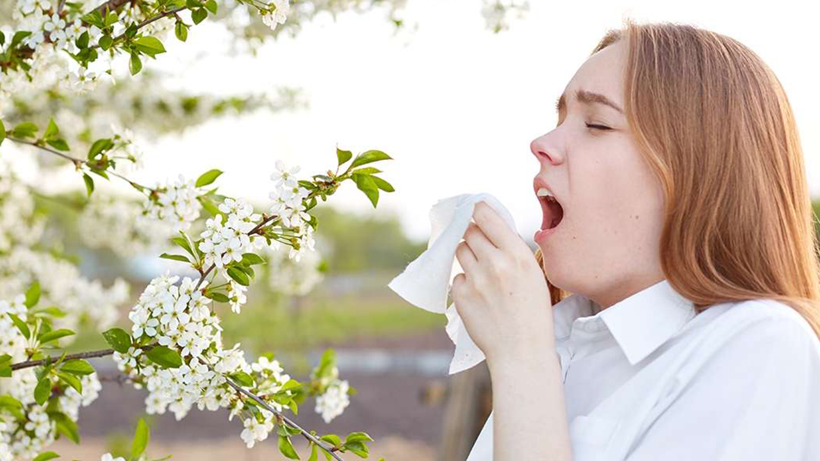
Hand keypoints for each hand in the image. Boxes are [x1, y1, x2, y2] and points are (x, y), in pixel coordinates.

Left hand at [450, 201, 555, 363]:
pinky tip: (478, 294)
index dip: (477, 210)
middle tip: (478, 243)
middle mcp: (495, 262)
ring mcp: (475, 279)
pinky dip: (464, 281)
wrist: (522, 352)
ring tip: (480, 270)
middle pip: (469, 231)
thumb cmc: (533, 314)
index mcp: (518, 254)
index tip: (474, 209)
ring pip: (459, 250)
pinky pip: (456, 277)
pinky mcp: (461, 295)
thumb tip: (491, 228)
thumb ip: (512, 250)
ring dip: (466, 254)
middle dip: (471, 234)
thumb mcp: (533, 275)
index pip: (487, 217)